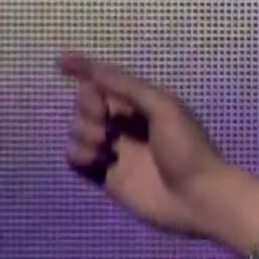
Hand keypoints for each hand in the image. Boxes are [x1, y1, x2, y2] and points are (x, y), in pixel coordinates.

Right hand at [58, 50, 230, 239]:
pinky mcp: (106, 176)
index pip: (108, 82)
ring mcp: (116, 151)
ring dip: (84, 131)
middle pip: (89, 104)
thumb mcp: (163, 107)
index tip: (62, 62)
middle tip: (104, 117)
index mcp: (145, 104)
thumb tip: (93, 69)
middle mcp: (128, 125)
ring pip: (79, 130)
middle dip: (88, 105)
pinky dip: (78, 154)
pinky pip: (76, 158)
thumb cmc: (186, 148)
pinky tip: (96, 159)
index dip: (85, 70)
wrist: (196, 197)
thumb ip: (128, 87)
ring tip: (105, 143)